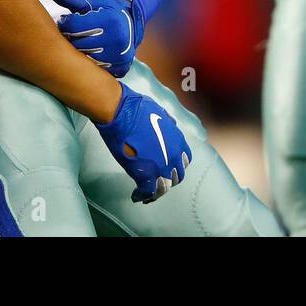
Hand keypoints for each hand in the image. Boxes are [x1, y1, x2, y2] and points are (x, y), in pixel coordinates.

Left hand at [48, 0, 143, 77]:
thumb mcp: (93, 1)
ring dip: (78, 49)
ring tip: (80, 40)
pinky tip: (90, 51)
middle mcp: (117, 39)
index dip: (65, 23)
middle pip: (78, 43)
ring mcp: (120, 55)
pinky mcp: (121, 67)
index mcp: (110, 20)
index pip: (74, 26)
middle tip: (72, 32)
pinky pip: (96, 68)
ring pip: (85, 57)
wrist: (130, 23)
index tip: (66, 21)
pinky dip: (89, 61)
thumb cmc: (107, 11)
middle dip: (70, 37)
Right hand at [95, 83, 190, 203]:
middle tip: (157, 181)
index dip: (176, 166)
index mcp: (178, 141)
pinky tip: (136, 196)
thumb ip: (168, 125)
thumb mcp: (161, 113)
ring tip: (147, 194)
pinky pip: (147, 192)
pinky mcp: (144, 174)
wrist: (122, 113)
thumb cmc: (137, 108)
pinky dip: (142, 196)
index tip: (168, 168)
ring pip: (163, 188)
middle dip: (167, 180)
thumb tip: (168, 128)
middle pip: (176, 177)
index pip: (184, 161)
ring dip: (156, 192)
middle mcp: (173, 156)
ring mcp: (160, 167)